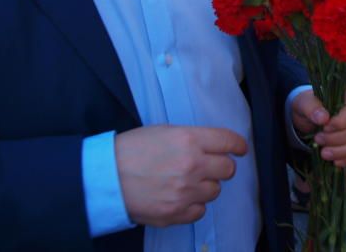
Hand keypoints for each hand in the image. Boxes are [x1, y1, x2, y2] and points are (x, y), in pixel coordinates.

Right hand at [115, 125, 246, 226]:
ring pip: (215, 191)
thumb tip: (213, 148)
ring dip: (206, 186)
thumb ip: (192, 139)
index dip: (239, 145)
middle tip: (209, 167)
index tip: (240, 149)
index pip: (229, 141)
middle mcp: (192, 165)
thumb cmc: (132, 150)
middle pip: (228, 169)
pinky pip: (200, 211)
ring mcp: (185, 192)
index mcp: (190, 140)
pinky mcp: (176, 213)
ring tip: (186, 182)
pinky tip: (180, 198)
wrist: (105, 178)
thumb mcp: (165, 132)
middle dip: (221, 167)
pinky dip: (193, 205)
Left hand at [291, 84, 345, 166]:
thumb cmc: (311, 106)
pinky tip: (336, 162)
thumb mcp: (304, 103)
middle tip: (318, 140)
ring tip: (324, 154)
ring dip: (344, 151)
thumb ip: (311, 107)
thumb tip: (323, 118)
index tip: (324, 128)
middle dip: (338, 139)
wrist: (312, 117)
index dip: (341, 122)